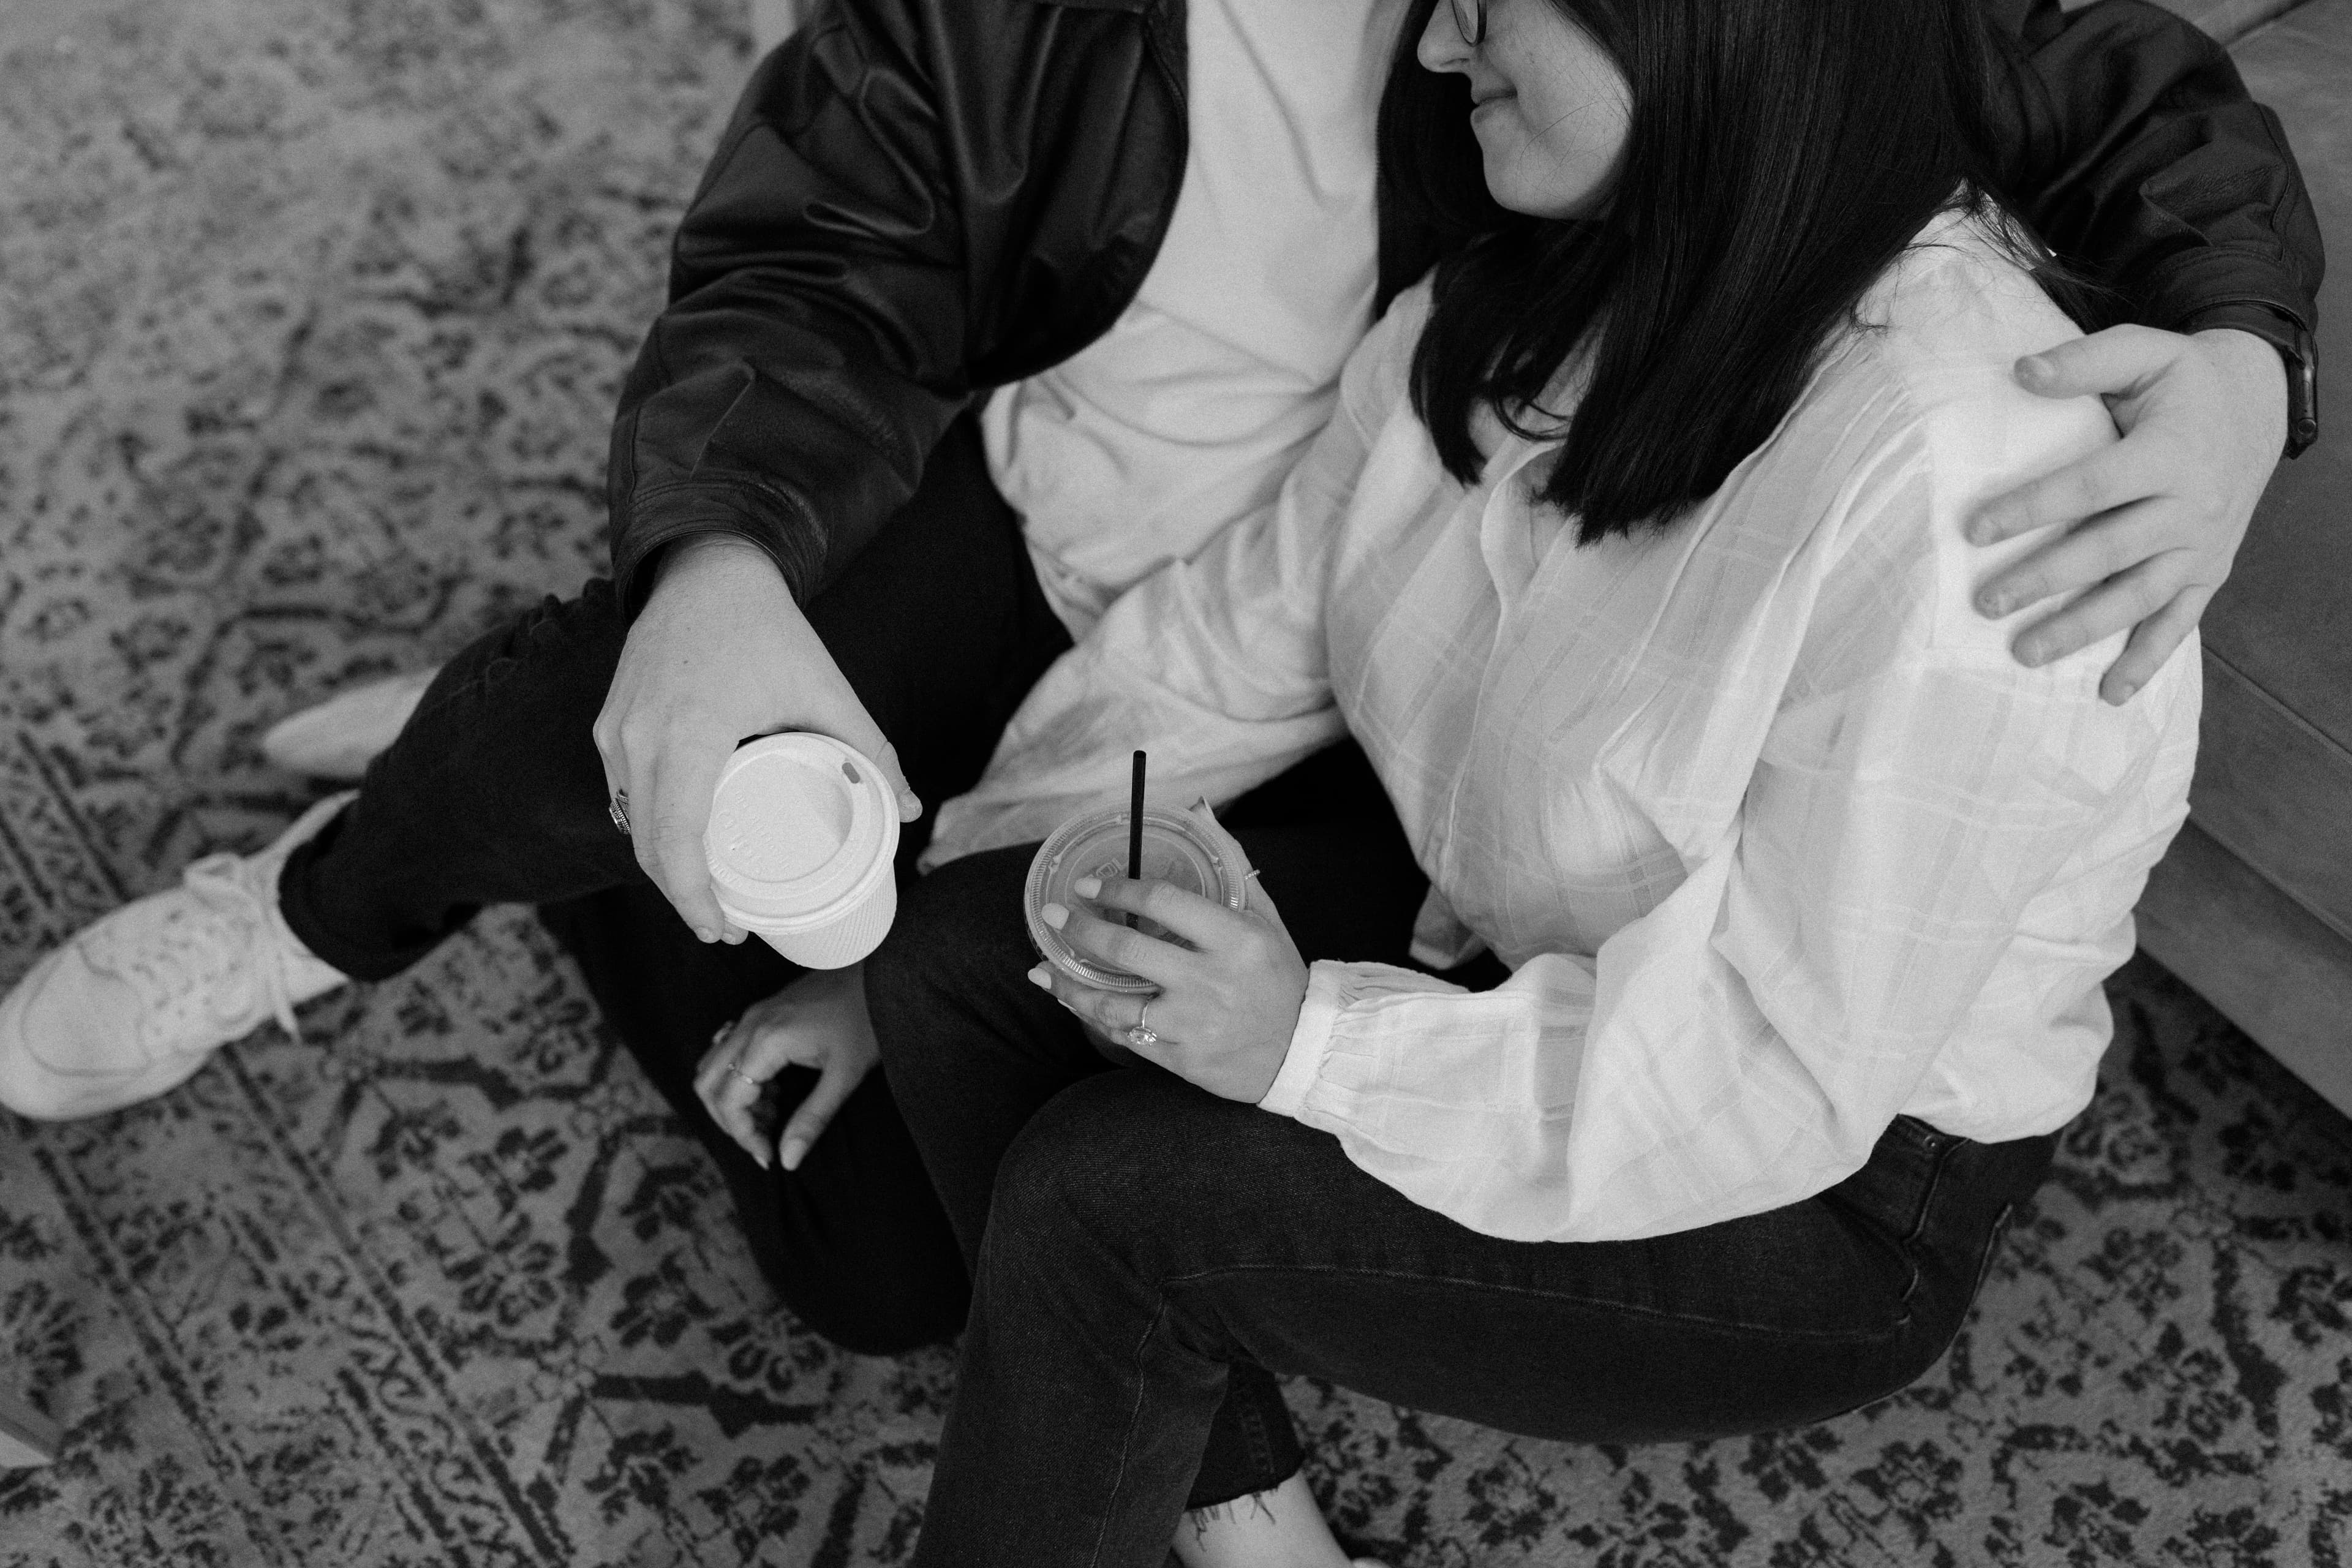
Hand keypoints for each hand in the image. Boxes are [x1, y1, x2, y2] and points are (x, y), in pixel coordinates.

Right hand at [594, 537, 920, 941]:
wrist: (708, 569)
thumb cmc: (767, 627)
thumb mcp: (825, 688)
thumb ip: (867, 748)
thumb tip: (908, 810)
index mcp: (689, 732)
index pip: (676, 839)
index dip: (694, 896)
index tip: (725, 928)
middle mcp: (638, 735)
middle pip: (648, 844)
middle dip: (683, 895)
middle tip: (727, 925)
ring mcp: (615, 729)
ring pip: (629, 822)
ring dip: (664, 864)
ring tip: (709, 892)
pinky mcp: (609, 723)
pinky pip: (622, 792)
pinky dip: (650, 826)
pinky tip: (683, 845)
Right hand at [694, 964, 879, 1170]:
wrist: (880, 971)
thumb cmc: (867, 1018)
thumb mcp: (845, 1075)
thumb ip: (812, 1119)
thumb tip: (788, 1160)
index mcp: (766, 1041)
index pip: (729, 1100)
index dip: (743, 1135)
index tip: (769, 1155)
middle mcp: (749, 1025)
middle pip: (707, 1084)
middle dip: (729, 1121)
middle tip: (764, 1141)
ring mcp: (752, 1015)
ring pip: (713, 1066)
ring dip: (732, 1098)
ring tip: (773, 1115)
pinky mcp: (761, 1012)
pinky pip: (728, 1049)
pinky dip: (739, 1077)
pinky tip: (774, 1089)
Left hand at [1027, 870, 1307, 1103]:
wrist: (1304, 1050)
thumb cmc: (1280, 976)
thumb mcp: (1265, 917)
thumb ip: (1230, 864)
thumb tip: (1198, 811)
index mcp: (1234, 939)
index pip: (1163, 903)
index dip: (1118, 890)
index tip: (1087, 885)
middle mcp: (1211, 981)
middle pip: (1126, 951)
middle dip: (1080, 930)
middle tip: (1053, 916)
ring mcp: (1193, 1024)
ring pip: (1113, 1003)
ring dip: (1070, 985)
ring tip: (1043, 969)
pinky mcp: (1184, 1060)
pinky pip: (1126, 1037)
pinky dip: (1095, 1018)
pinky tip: (1074, 1002)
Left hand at [1968, 325, 2285, 704]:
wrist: (2256, 405)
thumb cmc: (2183, 380)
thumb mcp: (2144, 351)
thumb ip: (2085, 361)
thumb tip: (2020, 370)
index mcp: (2169, 453)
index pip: (2091, 486)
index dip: (2032, 507)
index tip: (1974, 529)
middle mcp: (2190, 506)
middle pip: (2109, 550)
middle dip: (2046, 580)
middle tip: (1986, 603)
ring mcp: (2201, 546)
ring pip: (2139, 597)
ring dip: (2083, 631)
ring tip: (2025, 654)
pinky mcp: (2209, 572)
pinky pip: (2178, 623)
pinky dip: (2147, 661)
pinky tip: (2109, 694)